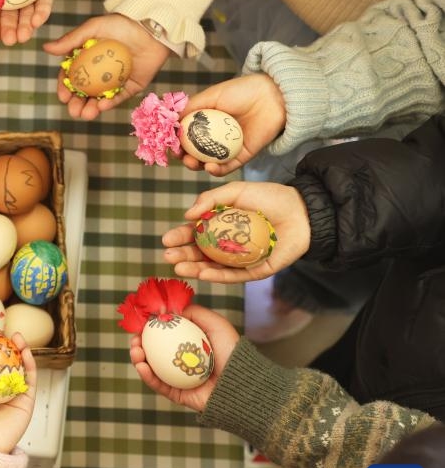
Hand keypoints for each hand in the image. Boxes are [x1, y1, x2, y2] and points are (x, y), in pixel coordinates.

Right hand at [42, 13, 170, 119]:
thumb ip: (71, 40)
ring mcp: (115, 81)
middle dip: (76, 104)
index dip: (65, 88)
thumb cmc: (122, 23)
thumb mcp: (94, 28)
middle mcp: (99, 72)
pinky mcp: (131, 86)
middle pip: (83, 92)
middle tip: (73, 110)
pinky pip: (119, 98)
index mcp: (87, 59)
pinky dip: (110, 103)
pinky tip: (103, 106)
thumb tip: (46, 48)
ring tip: (87, 114)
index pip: (71, 77)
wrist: (152, 27)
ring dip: (91, 108)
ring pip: (99, 99)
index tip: (62, 96)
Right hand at [129, 304, 239, 412]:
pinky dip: (146, 375)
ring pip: (152, 368)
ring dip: (138, 358)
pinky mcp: (177, 394)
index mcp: (189, 345)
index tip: (140, 322)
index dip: (149, 328)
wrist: (240, 383)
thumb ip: (194, 312)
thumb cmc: (231, 352)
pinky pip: (158, 384)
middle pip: (153, 351)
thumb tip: (169, 308)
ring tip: (135, 350)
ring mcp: (178, 378)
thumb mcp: (215, 324)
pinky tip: (141, 365)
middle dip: (139, 343)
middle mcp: (181, 361)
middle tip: (134, 338)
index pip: (164, 335)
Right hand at [162, 181, 310, 282]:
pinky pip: (233, 276)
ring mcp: (240, 259)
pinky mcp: (255, 271)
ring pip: (212, 267)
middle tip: (168, 256)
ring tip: (179, 267)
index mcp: (220, 226)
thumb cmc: (270, 197)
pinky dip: (217, 276)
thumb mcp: (236, 191)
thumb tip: (187, 214)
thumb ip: (210, 199)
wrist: (301, 210)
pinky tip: (203, 274)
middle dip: (182, 255)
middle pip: (199, 253)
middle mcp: (227, 245)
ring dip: (194, 269)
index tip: (166, 239)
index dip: (180, 237)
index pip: (195, 234)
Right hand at [179, 74, 287, 175]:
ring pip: (209, 163)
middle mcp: (217, 136)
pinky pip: (227, 167)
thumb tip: (172, 122)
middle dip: (185, 158)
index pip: (187, 137)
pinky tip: (209, 167)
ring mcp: (229, 148)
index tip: (171, 146)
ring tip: (193, 163)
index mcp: (208, 122)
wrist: (272, 96)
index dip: (177, 143)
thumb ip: (191, 108)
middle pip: (196, 153)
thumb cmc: (242, 91)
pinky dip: (216, 170)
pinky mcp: (242, 156)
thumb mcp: (211, 96)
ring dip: (197, 166)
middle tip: (182, 157)